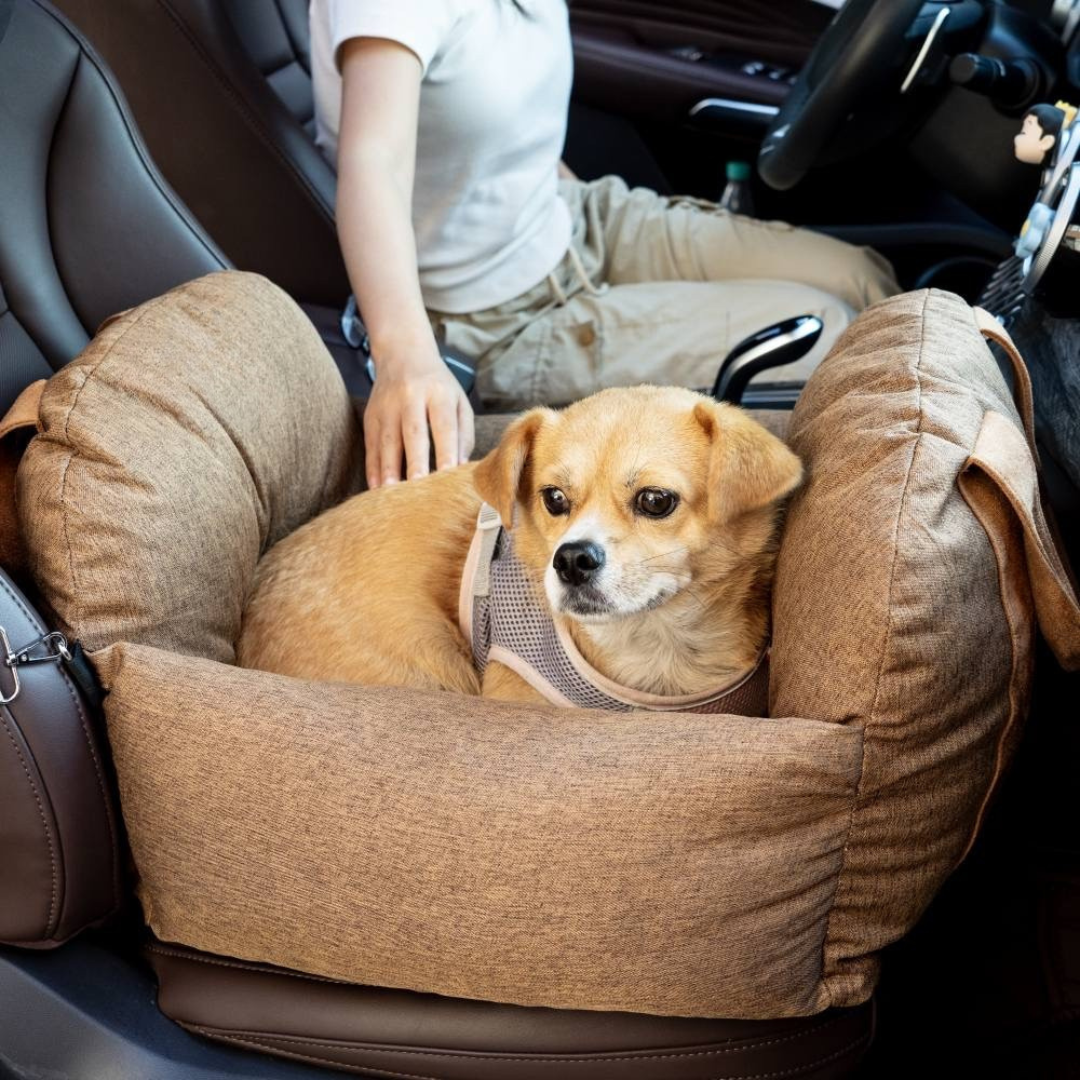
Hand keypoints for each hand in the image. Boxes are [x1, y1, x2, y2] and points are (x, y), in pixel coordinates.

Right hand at [364, 344, 474, 488]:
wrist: (403, 353)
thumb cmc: (439, 386)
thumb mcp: (459, 401)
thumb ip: (464, 434)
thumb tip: (462, 468)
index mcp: (438, 393)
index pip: (443, 426)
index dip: (446, 451)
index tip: (448, 475)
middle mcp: (411, 397)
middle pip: (413, 434)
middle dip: (415, 463)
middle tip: (418, 489)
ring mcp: (387, 406)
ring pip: (388, 441)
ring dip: (389, 469)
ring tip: (392, 495)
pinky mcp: (370, 415)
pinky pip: (371, 445)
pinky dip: (373, 468)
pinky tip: (376, 487)